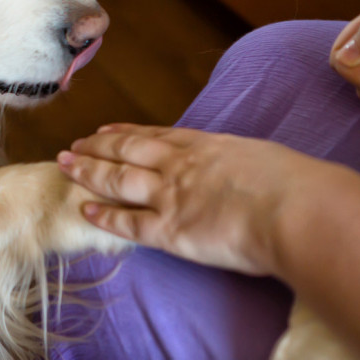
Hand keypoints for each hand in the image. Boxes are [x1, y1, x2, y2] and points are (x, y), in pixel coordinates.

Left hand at [56, 124, 337, 276]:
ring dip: (88, 171)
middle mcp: (179, 165)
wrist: (295, 210)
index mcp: (203, 145)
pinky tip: (85, 209)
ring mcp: (170, 195)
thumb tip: (246, 169)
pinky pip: (128, 222)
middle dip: (95, 147)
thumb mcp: (262, 157)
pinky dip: (104, 215)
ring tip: (65, 166)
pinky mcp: (169, 229)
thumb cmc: (294, 184)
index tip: (105, 130)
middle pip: (125, 151)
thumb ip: (240, 162)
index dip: (125, 133)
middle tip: (72, 146)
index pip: (155, 136)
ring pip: (117, 179)